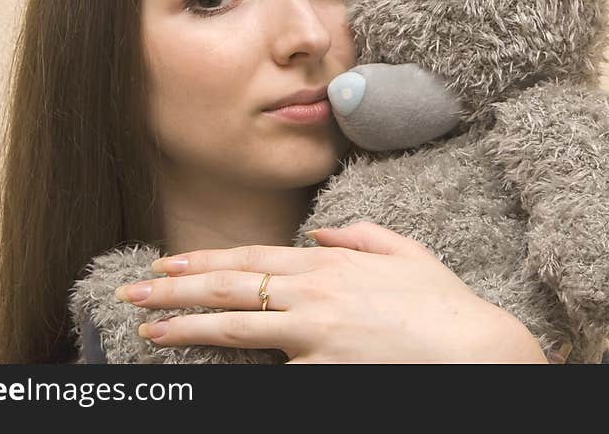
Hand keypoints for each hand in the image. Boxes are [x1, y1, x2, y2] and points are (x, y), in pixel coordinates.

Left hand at [114, 222, 547, 363]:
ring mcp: (312, 332)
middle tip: (134, 292)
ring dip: (186, 326)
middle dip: (176, 289)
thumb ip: (360, 236)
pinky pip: (271, 371)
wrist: (474, 350)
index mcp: (329, 263)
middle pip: (230, 286)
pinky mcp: (319, 368)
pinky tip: (206, 373)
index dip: (205, 261)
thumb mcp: (406, 253)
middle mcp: (313, 292)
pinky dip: (240, 372)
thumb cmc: (443, 304)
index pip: (251, 258)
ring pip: (236, 325)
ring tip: (149, 330)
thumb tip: (321, 235)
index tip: (169, 264)